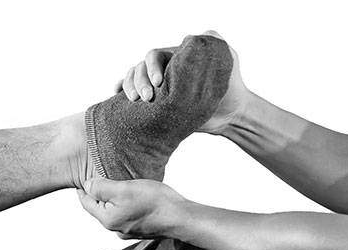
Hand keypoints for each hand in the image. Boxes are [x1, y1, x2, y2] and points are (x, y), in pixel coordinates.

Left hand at [77, 178, 186, 238]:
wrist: (180, 218)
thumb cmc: (154, 202)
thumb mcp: (123, 189)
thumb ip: (101, 188)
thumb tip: (87, 185)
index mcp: (107, 219)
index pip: (87, 203)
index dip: (83, 189)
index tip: (81, 178)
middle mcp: (115, 229)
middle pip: (100, 208)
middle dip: (98, 194)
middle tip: (98, 178)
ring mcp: (129, 231)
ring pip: (114, 211)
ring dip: (113, 200)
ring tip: (117, 185)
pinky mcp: (141, 229)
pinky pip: (127, 215)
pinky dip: (126, 205)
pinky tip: (134, 198)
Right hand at [115, 30, 249, 134]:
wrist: (231, 114)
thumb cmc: (231, 85)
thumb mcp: (227, 57)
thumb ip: (212, 41)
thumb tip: (189, 38)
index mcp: (177, 58)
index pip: (154, 56)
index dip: (151, 67)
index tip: (159, 82)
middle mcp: (165, 71)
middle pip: (139, 68)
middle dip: (138, 82)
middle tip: (147, 98)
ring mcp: (159, 88)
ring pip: (133, 80)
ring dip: (129, 87)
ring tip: (135, 101)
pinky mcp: (157, 105)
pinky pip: (134, 95)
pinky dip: (122, 91)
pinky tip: (116, 95)